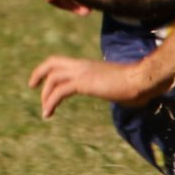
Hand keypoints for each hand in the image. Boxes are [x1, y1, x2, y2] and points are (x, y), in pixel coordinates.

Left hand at [28, 54, 160, 118]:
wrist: (141, 79)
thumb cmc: (137, 85)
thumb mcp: (119, 87)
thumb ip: (115, 89)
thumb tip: (124, 97)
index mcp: (89, 66)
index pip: (63, 61)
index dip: (50, 69)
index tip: (43, 79)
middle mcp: (83, 65)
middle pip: (53, 63)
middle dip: (39, 74)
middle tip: (32, 86)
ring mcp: (82, 72)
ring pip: (53, 77)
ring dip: (45, 94)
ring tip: (45, 111)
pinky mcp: (84, 83)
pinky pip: (59, 91)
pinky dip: (50, 102)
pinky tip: (48, 113)